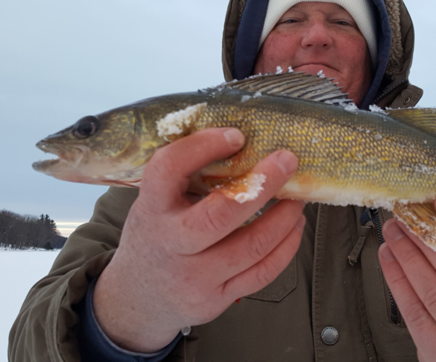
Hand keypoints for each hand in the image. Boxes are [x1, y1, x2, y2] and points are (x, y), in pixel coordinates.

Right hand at [93, 128, 305, 352]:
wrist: (138, 300)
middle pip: (221, 214)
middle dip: (263, 183)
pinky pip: (262, 273)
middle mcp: (170, 244)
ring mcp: (194, 277)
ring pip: (252, 246)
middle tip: (288, 160)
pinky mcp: (216, 299)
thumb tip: (240, 141)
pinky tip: (293, 228)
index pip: (168, 169)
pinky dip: (286, 247)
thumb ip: (185, 178)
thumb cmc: (156, 237)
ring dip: (284, 217)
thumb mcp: (155, 204)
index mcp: (151, 209)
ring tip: (297, 197)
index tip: (236, 135)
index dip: (203, 146)